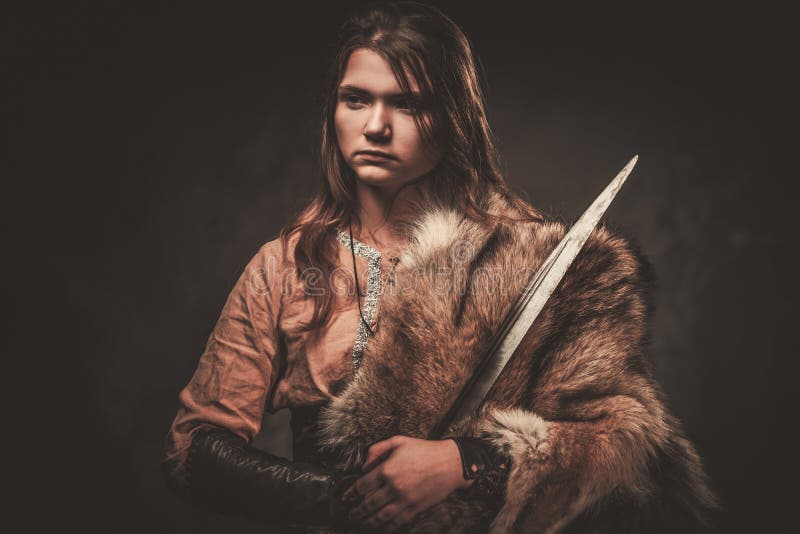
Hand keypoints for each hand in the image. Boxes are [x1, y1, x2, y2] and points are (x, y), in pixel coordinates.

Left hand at [342, 435, 472, 531]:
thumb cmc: (424, 450)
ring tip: (361, 522)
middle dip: (357, 510)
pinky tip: (381, 526)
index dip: (351, 493)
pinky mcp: (416, 508)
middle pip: (369, 504)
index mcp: (388, 470)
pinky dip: (387, 526)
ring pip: (381, 516)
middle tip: (351, 513)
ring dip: (368, 521)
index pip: (363, 486)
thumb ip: (377, 450)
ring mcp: (405, 500)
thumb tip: (363, 466)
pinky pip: (398, 521)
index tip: (345, 498)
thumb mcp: (398, 441)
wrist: (450, 463)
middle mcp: (394, 487)